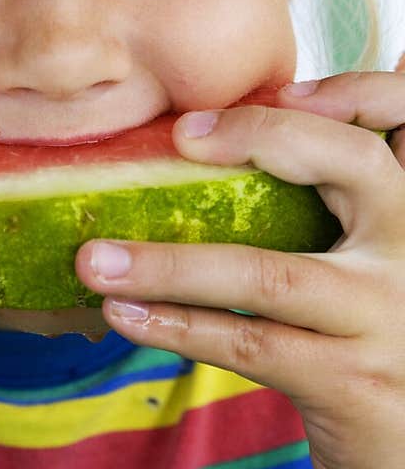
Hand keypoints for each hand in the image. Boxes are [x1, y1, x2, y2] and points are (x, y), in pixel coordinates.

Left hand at [75, 67, 404, 468]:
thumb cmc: (370, 348)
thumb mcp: (369, 268)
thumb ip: (328, 211)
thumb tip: (212, 150)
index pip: (397, 118)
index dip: (347, 90)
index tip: (280, 90)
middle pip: (349, 163)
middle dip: (260, 136)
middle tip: (181, 136)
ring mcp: (386, 315)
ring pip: (268, 271)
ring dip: (169, 264)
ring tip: (94, 260)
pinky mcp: (350, 379)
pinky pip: (248, 341)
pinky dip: (177, 327)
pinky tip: (124, 316)